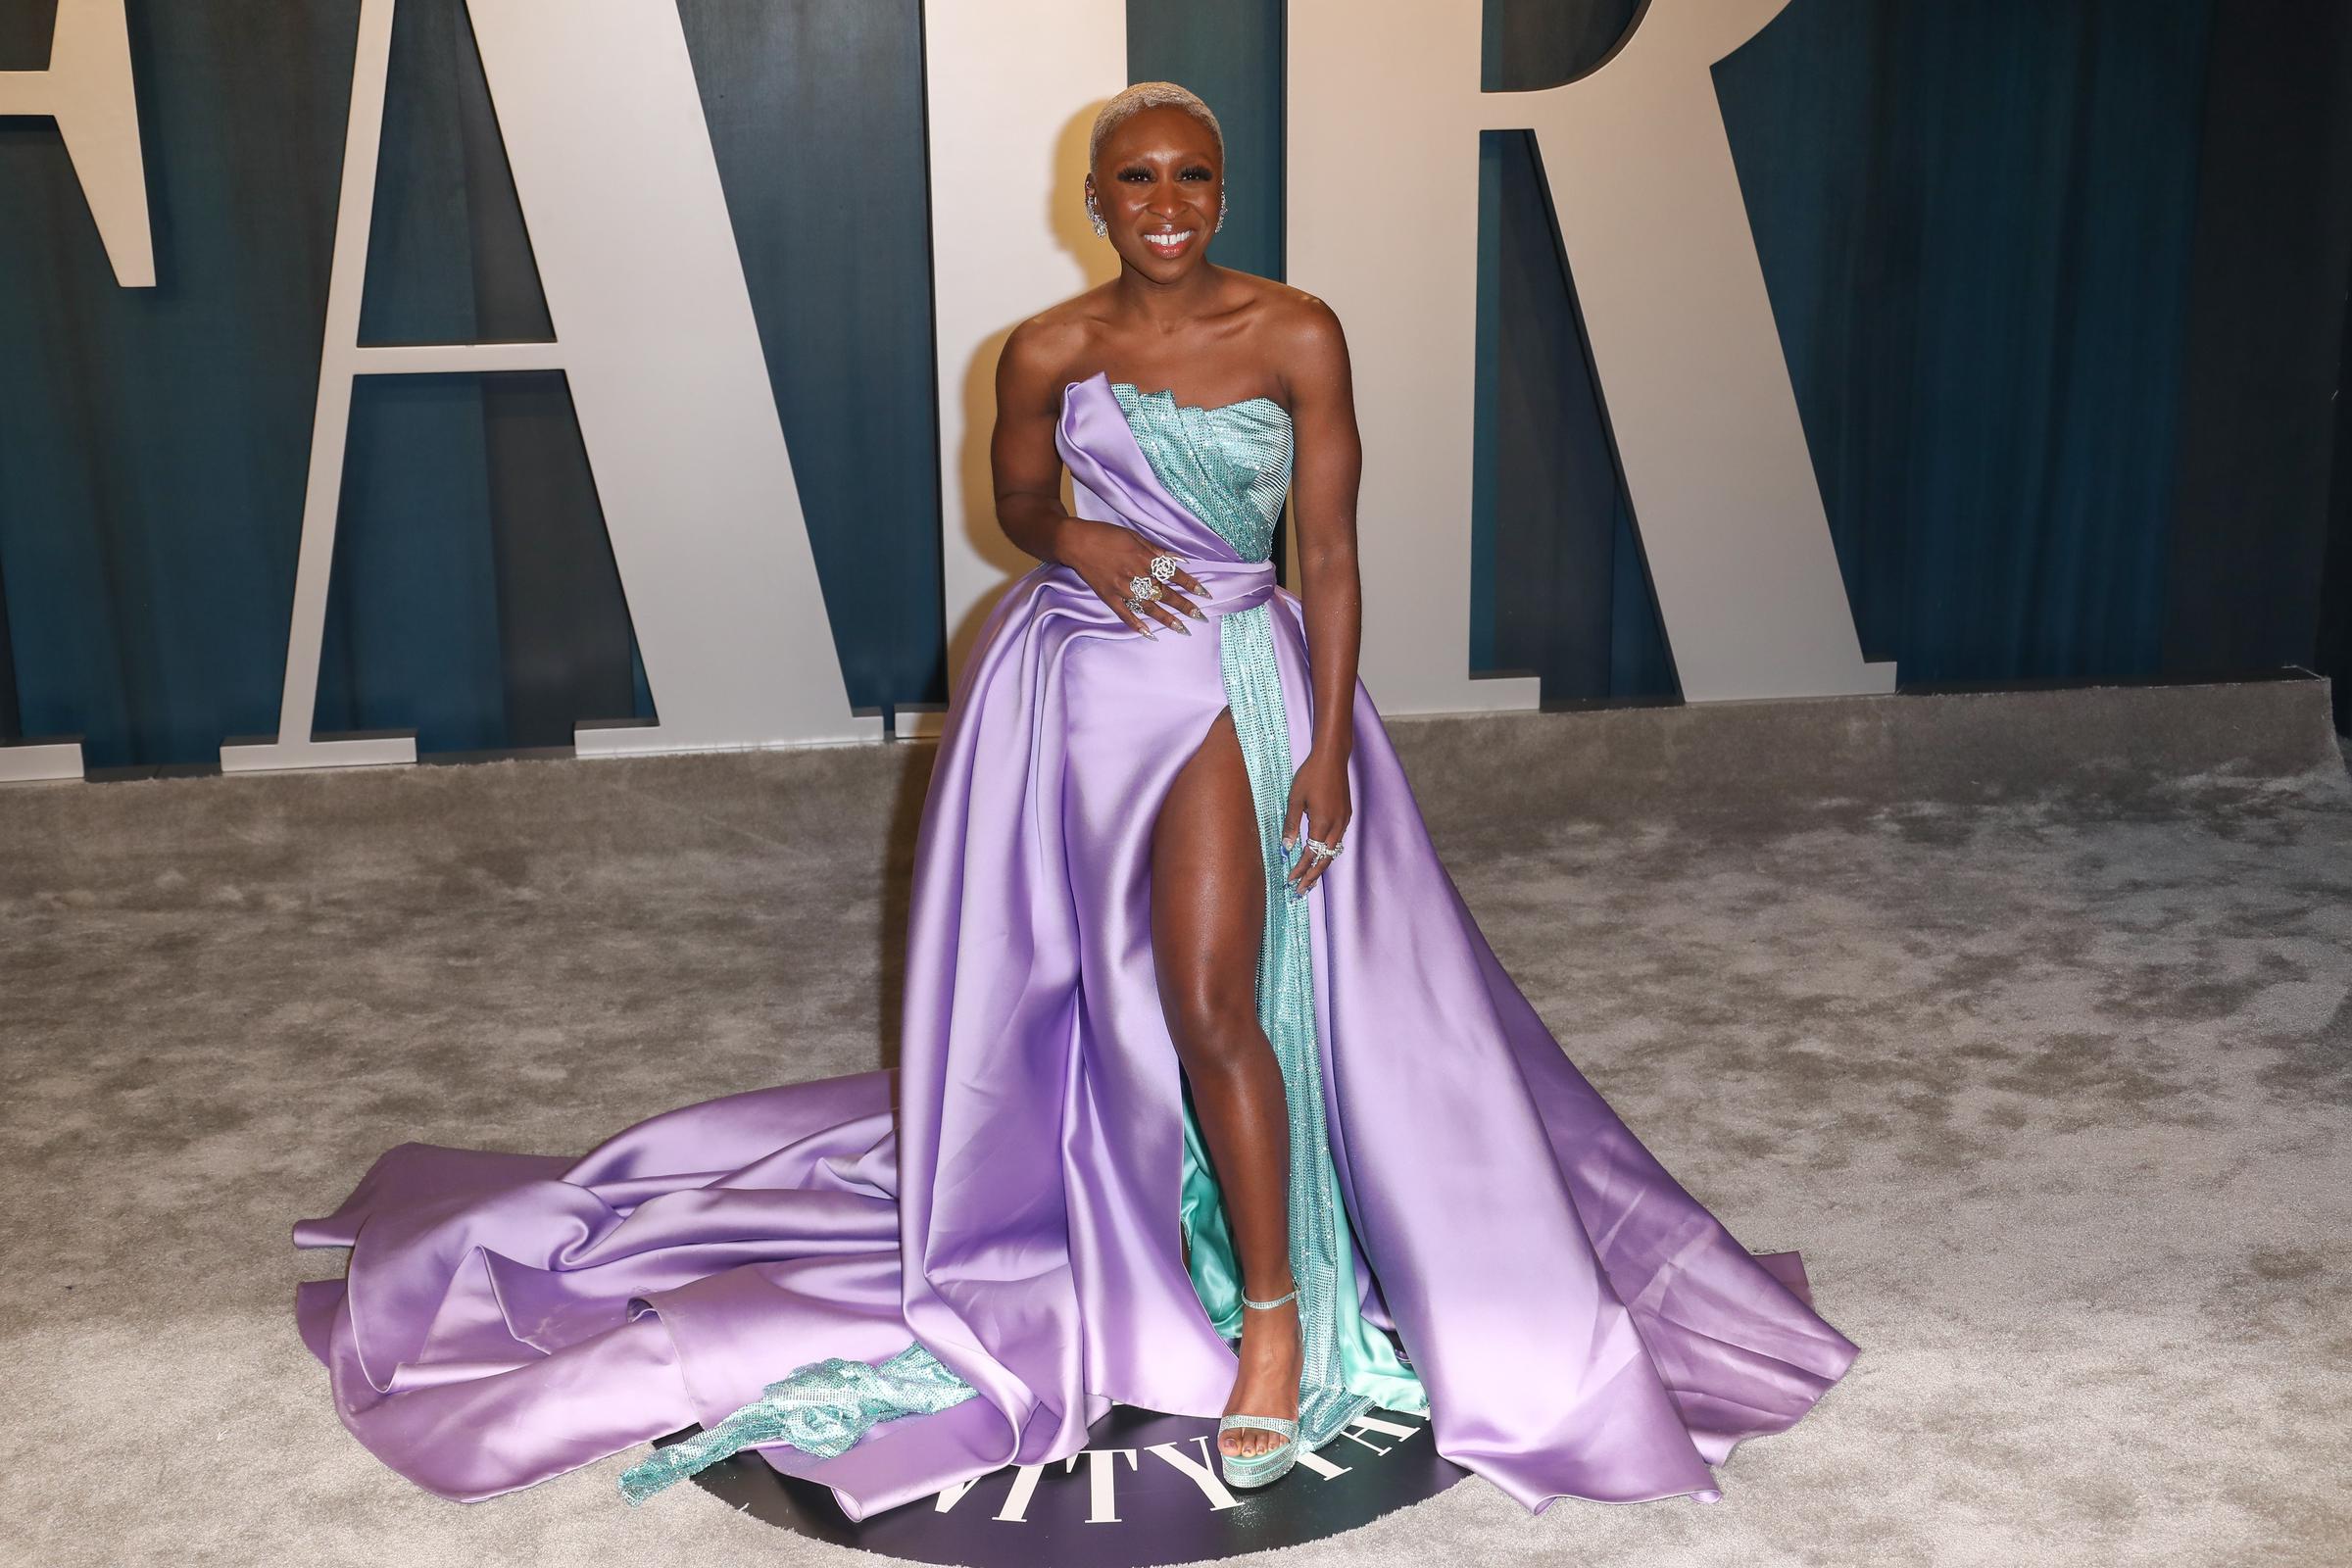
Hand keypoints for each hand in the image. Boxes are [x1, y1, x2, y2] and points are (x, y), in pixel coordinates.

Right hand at [1057, 518, 1208, 636]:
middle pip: (1164, 592)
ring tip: (1182, 629)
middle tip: (1201, 616)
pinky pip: (1124, 613)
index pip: (1172, 573)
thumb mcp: (1133, 535)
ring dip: (1166, 618)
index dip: (1189, 583)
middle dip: (1184, 605)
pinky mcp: (1108, 596)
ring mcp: (1121, 587)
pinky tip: (1149, 634)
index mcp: (1143, 557)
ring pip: (1148, 606)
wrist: (1075, 541)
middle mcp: (1135, 574)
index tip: (1204, 593)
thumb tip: (1178, 558)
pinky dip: (1136, 624)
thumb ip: (1156, 549)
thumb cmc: (1105, 534)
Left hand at [1280, 748, 1349, 897]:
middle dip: (1313, 877)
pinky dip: (1328, 853)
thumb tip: (1286, 847)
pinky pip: (1337, 841)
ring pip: (1333, 852)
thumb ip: (1291, 825)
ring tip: (1310, 880)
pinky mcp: (1346, 815)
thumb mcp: (1295, 799)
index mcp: (1322, 823)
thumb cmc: (1310, 775)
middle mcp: (1336, 825)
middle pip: (1325, 860)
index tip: (1290, 881)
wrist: (1332, 758)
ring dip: (1322, 867)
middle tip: (1301, 891)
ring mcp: (1344, 820)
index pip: (1310, 855)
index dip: (1300, 870)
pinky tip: (1320, 856)